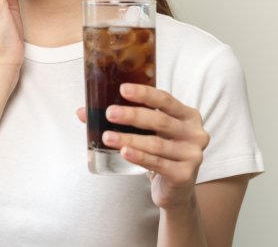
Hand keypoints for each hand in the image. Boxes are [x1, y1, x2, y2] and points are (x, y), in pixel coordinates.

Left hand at [76, 83, 209, 208]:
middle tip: (109, 113)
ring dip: (129, 139)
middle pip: (160, 120)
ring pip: (156, 143)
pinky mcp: (184, 174)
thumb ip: (124, 120)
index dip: (144, 93)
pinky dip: (139, 157)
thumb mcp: (148, 132)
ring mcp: (192, 155)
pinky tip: (124, 152)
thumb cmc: (160, 152)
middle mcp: (195, 133)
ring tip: (106, 138)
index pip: (165, 99)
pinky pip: (158, 163)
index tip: (122, 89)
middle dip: (132, 115)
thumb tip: (83, 112)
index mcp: (188, 115)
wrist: (175, 189)